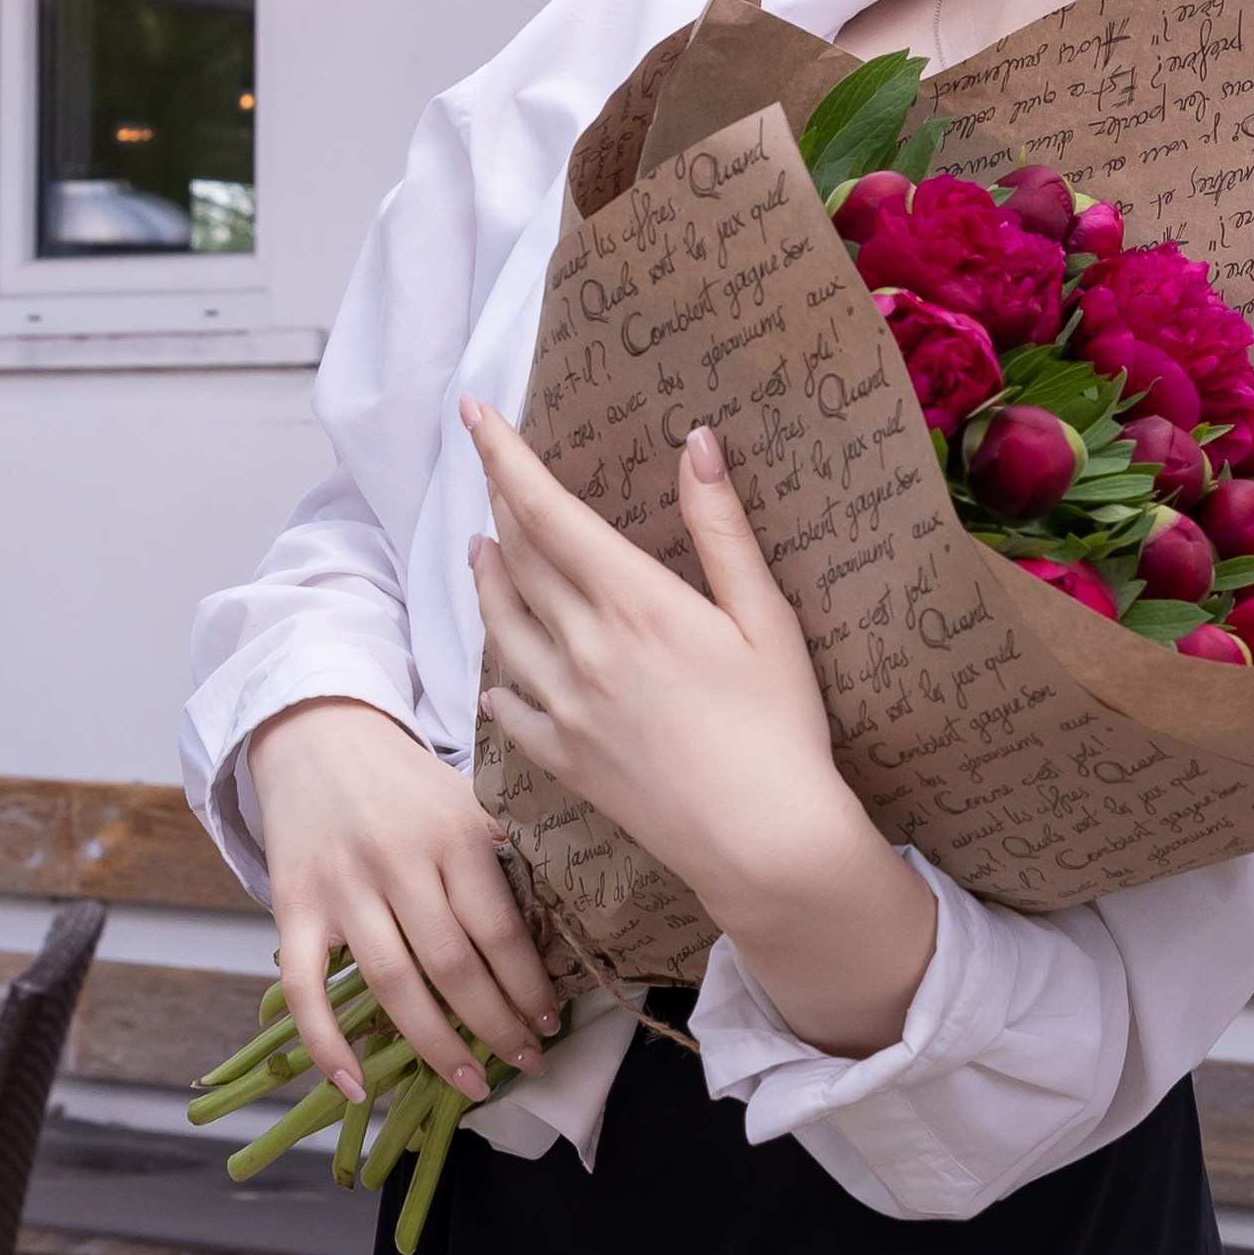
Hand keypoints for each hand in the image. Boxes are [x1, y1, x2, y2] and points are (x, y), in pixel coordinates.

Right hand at [246, 698, 559, 1105]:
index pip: (499, 927)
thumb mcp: (466, 798)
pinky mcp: (292, 908)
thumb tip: (555, 926)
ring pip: (392, 985)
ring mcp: (342, 888)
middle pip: (452, 965)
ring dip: (435, 1047)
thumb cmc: (404, 780)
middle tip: (528, 1062)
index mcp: (453, 833)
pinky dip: (327, 1044)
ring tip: (474, 1084)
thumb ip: (503, 853)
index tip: (550, 1020)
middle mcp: (398, 861)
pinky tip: (357, 1086)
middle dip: (496, 1025)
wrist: (316, 735)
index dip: (528, 983)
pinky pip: (307, 989)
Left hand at [465, 401, 935, 1057]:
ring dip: (487, 579)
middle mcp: (583, 649)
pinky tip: (496, 674)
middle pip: (518, 558)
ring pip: (500, 627)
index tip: (473, 412)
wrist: (760, 842)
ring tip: (482, 550)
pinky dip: (497, 677)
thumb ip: (721, 529)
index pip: (548, 511)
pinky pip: (509, 707)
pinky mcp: (564, 758)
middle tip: (489, 468)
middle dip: (499, 504)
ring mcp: (564, 707)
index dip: (504, 457)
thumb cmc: (780, 727)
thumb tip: (696, 442)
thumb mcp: (765, 618)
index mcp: (634, 604)